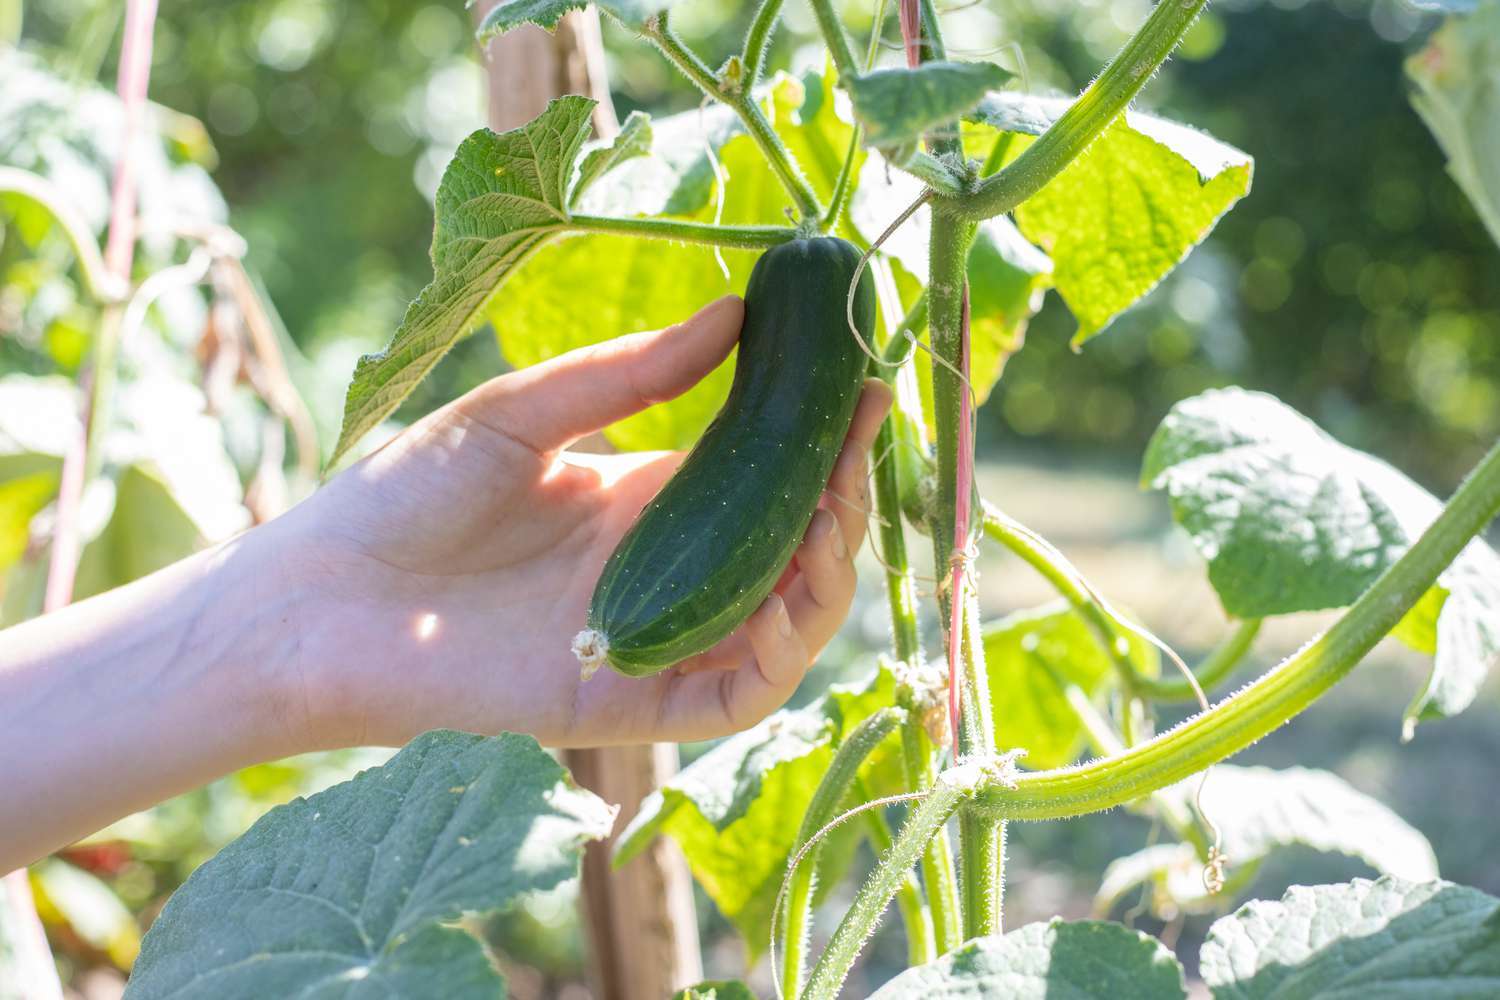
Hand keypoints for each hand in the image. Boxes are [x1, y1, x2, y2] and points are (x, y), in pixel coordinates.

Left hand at [285, 296, 892, 747]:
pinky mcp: (627, 700)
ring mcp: (654, 638)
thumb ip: (626, 374)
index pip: (766, 473)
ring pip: (783, 624)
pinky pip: (734, 694)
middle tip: (859, 434)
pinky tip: (787, 598)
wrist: (317, 596)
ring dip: (828, 572)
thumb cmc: (404, 495)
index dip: (822, 434)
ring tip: (836, 509)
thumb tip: (734, 312)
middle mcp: (667, 570)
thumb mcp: (523, 411)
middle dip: (842, 492)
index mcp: (648, 499)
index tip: (863, 380)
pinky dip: (778, 653)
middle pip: (791, 546)